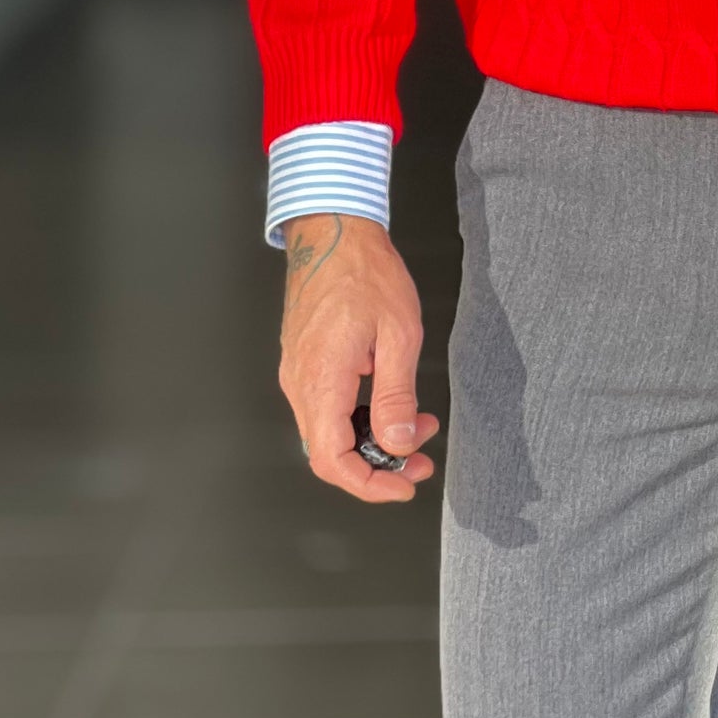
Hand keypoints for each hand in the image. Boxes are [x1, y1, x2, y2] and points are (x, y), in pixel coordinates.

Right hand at [279, 214, 439, 503]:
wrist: (334, 231)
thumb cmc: (365, 272)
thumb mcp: (398, 335)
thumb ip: (396, 395)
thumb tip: (398, 443)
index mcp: (321, 381)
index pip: (331, 461)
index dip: (368, 485)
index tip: (403, 486)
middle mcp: (299, 383)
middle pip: (329, 453)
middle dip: (378, 465)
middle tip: (421, 460)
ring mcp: (297, 373)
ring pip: (328, 432)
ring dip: (371, 440)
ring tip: (417, 426)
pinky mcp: (303, 362)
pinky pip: (325, 408)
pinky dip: (358, 417)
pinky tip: (389, 404)